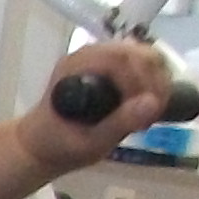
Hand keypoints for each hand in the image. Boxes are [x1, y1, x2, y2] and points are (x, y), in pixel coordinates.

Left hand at [20, 39, 185, 170]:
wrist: (41, 144)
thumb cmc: (60, 145)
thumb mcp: (90, 142)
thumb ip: (119, 123)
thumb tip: (151, 103)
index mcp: (76, 67)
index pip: (123, 58)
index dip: (143, 81)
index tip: (149, 110)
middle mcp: (90, 55)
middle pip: (139, 53)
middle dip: (154, 83)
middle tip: (153, 114)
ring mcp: (102, 57)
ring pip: (146, 57)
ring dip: (157, 83)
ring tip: (149, 114)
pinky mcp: (112, 66)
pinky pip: (143, 65)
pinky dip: (152, 83)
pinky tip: (146, 107)